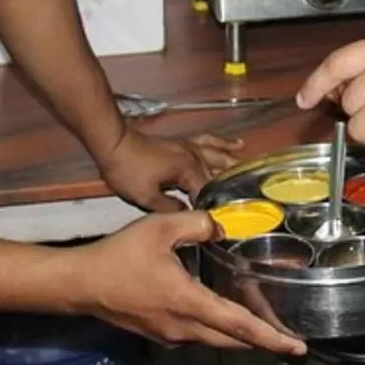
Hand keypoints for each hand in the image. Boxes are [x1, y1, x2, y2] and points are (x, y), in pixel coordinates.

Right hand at [74, 210, 306, 354]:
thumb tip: (221, 225)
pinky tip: (225, 312)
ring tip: (265, 322)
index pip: (238, 325)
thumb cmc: (121, 255)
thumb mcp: (161, 227)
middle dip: (263, 340)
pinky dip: (220, 329)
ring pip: (216, 340)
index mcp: (188, 302)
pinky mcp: (161, 334)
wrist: (82, 283)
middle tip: (289, 335)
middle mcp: (183, 327)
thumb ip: (198, 223)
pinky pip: (199, 336)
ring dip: (241, 334)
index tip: (296, 346)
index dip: (270, 336)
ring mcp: (171, 335)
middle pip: (232, 340)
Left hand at [99, 128, 243, 212]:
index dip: (214, 208)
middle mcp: (194, 156)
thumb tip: (189, 214)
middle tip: (248, 200)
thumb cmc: (128, 171)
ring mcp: (190, 147)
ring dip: (234, 163)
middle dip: (231, 188)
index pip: (208, 193)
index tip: (222, 222)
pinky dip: (223, 143)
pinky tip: (234, 144)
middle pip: (218, 173)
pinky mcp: (184, 143)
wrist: (114, 145)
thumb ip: (171, 208)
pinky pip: (209, 141)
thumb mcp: (146, 198)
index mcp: (188, 170)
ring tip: (250, 170)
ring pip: (219, 155)